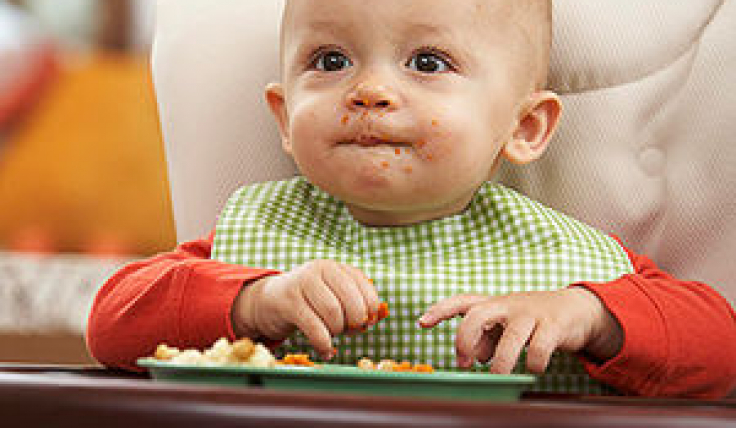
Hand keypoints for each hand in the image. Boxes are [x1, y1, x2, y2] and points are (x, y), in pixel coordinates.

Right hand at [231, 260, 380, 359]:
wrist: (270, 301)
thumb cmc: (310, 301)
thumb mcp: (332, 294)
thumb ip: (354, 301)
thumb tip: (376, 318)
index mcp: (335, 267)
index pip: (364, 287)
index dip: (370, 309)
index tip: (367, 322)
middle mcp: (319, 269)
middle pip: (350, 302)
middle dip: (354, 323)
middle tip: (350, 332)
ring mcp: (301, 283)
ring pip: (333, 314)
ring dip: (337, 332)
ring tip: (332, 336)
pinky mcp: (288, 302)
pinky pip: (314, 327)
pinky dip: (323, 344)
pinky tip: (325, 351)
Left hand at [418, 288, 622, 373]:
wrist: (574, 309)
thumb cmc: (529, 320)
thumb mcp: (502, 327)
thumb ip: (484, 340)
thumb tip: (470, 358)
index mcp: (492, 304)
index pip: (460, 302)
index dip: (440, 311)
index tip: (422, 323)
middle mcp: (507, 305)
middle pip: (478, 315)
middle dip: (465, 339)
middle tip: (463, 362)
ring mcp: (530, 313)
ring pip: (511, 337)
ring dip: (502, 362)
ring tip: (498, 375)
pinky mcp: (553, 325)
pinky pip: (540, 348)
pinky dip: (535, 364)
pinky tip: (534, 368)